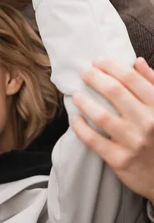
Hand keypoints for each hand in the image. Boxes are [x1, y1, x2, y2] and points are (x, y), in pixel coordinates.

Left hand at [72, 57, 153, 202]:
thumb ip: (153, 84)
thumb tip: (138, 62)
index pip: (131, 79)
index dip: (111, 66)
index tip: (98, 61)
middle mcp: (147, 122)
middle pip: (115, 92)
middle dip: (95, 78)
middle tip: (84, 73)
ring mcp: (133, 142)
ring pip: (101, 115)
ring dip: (85, 101)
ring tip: (76, 95)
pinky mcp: (120, 160)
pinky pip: (94, 140)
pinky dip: (81, 128)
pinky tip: (75, 119)